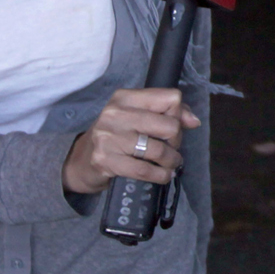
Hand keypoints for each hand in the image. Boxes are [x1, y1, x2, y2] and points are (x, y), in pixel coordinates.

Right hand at [62, 87, 199, 194]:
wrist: (80, 162)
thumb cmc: (116, 137)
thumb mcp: (137, 117)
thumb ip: (168, 113)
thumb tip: (194, 121)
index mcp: (125, 97)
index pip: (170, 98)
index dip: (179, 115)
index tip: (173, 128)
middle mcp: (115, 114)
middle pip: (169, 125)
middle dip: (176, 142)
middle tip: (171, 149)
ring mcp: (108, 137)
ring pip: (159, 150)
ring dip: (171, 161)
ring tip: (169, 164)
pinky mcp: (105, 160)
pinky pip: (145, 170)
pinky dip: (160, 175)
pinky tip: (162, 175)